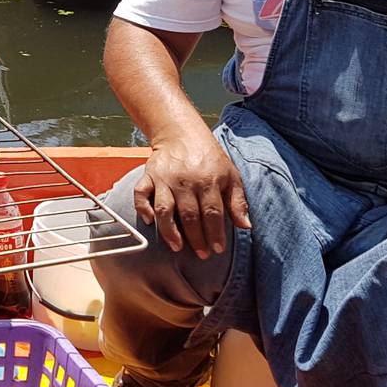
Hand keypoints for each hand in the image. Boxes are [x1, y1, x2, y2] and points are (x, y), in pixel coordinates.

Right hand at [134, 128, 250, 259]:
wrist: (181, 132)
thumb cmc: (209, 157)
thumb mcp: (230, 175)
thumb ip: (237, 201)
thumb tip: (246, 226)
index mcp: (209, 180)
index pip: (212, 213)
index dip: (215, 234)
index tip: (217, 249)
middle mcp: (185, 181)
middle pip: (189, 215)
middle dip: (196, 239)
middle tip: (201, 254)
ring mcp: (164, 178)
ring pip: (164, 210)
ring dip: (170, 231)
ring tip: (177, 247)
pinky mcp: (148, 175)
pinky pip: (140, 194)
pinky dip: (142, 209)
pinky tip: (150, 222)